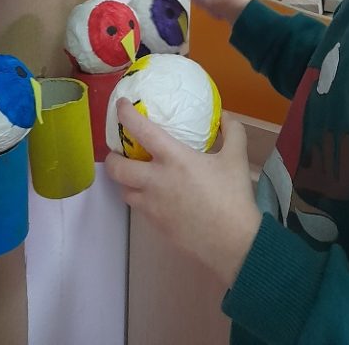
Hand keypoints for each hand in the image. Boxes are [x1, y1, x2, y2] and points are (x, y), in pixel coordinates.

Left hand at [105, 100, 261, 287]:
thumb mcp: (237, 158)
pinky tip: (155, 195)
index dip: (125, 114)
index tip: (121, 106)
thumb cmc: (233, 197)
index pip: (141, 130)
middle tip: (119, 150)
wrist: (233, 243)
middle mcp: (156, 181)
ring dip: (125, 180)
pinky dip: (140, 197)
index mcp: (174, 159)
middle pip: (117, 167)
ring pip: (123, 191)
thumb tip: (225, 116)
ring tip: (135, 173)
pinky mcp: (155, 225)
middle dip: (111, 157)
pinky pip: (139, 207)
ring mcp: (153, 205)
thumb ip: (232, 131)